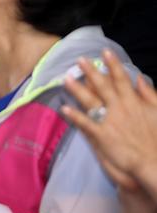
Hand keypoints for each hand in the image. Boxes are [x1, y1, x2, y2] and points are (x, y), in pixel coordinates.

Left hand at [62, 50, 156, 191]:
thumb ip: (149, 94)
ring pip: (91, 101)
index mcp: (134, 101)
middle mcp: (120, 108)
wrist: (155, 161)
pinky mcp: (103, 135)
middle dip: (91, 72)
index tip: (105, 51)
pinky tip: (64, 108)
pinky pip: (86, 123)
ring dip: (77, 89)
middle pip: (103, 86)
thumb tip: (140, 78)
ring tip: (66, 78)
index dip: (113, 64)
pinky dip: (75, 116)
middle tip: (80, 59)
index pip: (122, 79)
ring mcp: (110, 121)